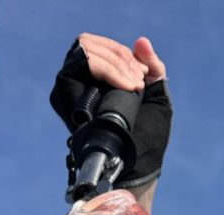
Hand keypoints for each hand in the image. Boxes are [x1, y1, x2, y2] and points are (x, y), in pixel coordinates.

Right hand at [50, 34, 172, 189]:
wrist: (138, 163)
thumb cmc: (148, 140)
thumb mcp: (158, 99)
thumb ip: (154, 68)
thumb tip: (140, 41)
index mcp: (99, 82)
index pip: (101, 47)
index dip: (123, 53)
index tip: (142, 76)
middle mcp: (81, 84)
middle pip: (90, 43)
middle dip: (120, 57)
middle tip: (138, 81)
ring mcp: (70, 89)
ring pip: (84, 50)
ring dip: (115, 63)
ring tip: (133, 86)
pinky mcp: (65, 96)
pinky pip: (79, 65)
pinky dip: (106, 69)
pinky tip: (126, 87)